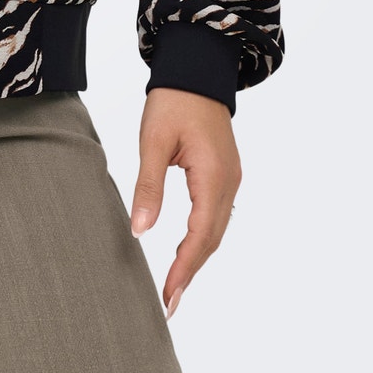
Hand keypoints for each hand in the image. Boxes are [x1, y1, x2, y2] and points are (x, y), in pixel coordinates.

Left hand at [130, 87, 241, 318]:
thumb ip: (148, 186)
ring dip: (196, 257)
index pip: (200, 236)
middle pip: (212, 239)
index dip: (184, 269)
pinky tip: (186, 250)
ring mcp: (231, 179)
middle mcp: (229, 182)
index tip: (169, 297)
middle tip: (169, 303)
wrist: (197, 69)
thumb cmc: (173, 100)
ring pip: (216, 230)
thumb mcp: (153, 141)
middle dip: (190, 271)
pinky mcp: (225, 173)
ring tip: (175, 286)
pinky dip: (202, 238)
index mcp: (213, 176)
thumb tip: (141, 230)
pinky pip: (216, 215)